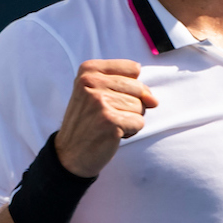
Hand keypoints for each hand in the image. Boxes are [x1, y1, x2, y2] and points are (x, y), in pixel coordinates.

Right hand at [55, 59, 157, 177]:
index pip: (133, 69)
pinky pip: (139, 123)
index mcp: (89, 70)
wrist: (69, 153)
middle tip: (106, 115)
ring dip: (129, 119)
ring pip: (140, 106)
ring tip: (108, 124)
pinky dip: (130, 131)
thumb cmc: (89, 121)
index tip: (109, 97)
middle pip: (139, 88)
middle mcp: (92, 82)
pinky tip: (112, 134)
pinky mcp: (110, 121)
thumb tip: (154, 101)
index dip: (129, 87)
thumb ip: (131, 87)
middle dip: (130, 105)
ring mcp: (100, 101)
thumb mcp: (101, 93)